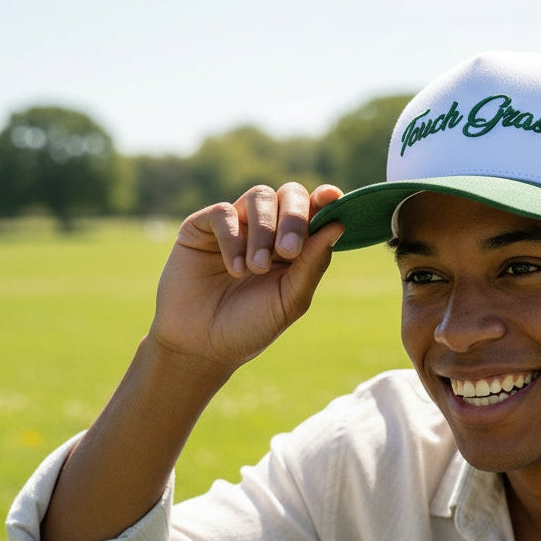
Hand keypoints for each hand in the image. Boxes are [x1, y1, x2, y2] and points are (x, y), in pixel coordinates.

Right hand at [149, 183, 344, 372]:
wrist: (203, 346)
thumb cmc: (250, 326)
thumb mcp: (289, 300)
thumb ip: (312, 264)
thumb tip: (338, 225)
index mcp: (295, 246)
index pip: (315, 211)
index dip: (325, 199)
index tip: (332, 198)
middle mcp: (268, 230)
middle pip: (290, 194)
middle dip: (295, 218)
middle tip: (289, 251)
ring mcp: (236, 225)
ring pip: (260, 197)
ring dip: (263, 231)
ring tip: (256, 269)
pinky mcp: (202, 227)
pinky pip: (224, 212)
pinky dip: (233, 239)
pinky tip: (235, 270)